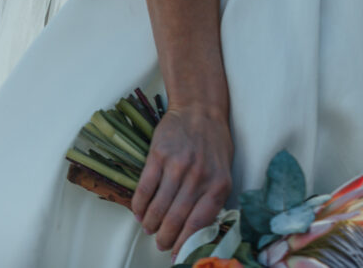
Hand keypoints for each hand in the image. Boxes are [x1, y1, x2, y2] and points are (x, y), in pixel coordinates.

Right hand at [132, 103, 233, 256]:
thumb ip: (213, 198)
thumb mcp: (223, 171)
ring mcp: (178, 166)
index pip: (199, 224)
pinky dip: (139, 207)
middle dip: (165, 238)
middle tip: (161, 243)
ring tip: (150, 228)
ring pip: (157, 208)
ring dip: (150, 224)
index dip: (185, 244)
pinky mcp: (159, 155)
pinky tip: (140, 212)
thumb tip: (197, 231)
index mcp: (219, 184)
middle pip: (175, 220)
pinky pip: (144, 190)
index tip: (177, 255)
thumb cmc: (214, 144)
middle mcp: (199, 177)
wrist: (200, 109)